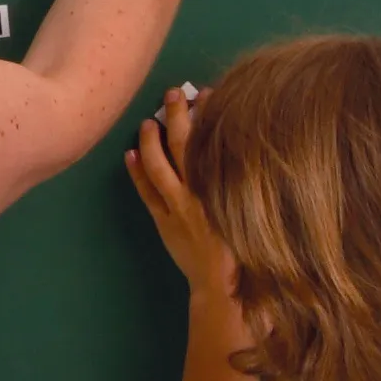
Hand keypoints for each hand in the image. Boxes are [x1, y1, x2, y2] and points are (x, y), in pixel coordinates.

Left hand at [125, 85, 234, 302]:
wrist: (222, 286)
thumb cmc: (245, 251)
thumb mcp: (251, 213)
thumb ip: (241, 184)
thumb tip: (240, 151)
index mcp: (222, 188)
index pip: (212, 142)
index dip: (208, 116)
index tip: (208, 94)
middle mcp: (198, 193)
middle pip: (184, 146)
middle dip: (178, 117)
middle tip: (174, 94)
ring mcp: (177, 208)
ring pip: (160, 167)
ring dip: (152, 141)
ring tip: (148, 121)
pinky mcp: (164, 222)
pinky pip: (147, 193)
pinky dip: (137, 173)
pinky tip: (130, 154)